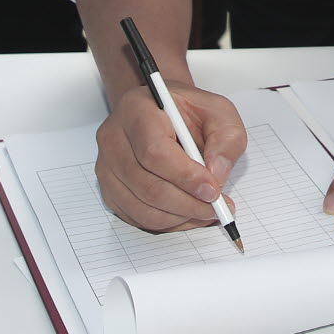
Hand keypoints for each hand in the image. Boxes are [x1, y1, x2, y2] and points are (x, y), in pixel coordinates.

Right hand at [94, 81, 246, 231]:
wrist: (161, 112)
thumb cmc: (187, 111)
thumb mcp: (218, 111)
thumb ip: (226, 138)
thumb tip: (216, 173)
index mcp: (138, 110)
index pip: (155, 151)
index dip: (185, 176)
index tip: (212, 190)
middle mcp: (114, 138)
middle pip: (147, 185)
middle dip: (187, 204)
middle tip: (217, 207)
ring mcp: (107, 165)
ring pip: (141, 206)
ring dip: (179, 217)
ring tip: (206, 211)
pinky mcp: (109, 188)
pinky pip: (136, 217)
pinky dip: (167, 223)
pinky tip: (187, 213)